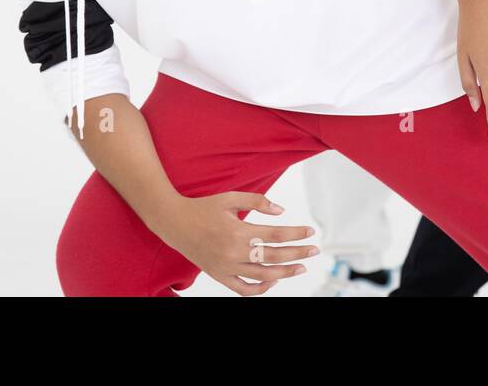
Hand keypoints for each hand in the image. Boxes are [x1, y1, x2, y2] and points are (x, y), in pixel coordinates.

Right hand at [150, 193, 319, 295]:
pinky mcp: (219, 275)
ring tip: (300, 267)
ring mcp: (226, 267)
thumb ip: (257, 201)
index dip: (296, 234)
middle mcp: (233, 252)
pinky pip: (243, 289)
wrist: (174, 223)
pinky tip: (273, 281)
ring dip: (284, 273)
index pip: (276, 235)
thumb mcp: (231, 197)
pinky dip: (260, 289)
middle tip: (314, 250)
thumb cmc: (204, 207)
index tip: (311, 232)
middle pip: (274, 256)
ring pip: (262, 276)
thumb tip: (281, 211)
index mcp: (238, 231)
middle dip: (298, 254)